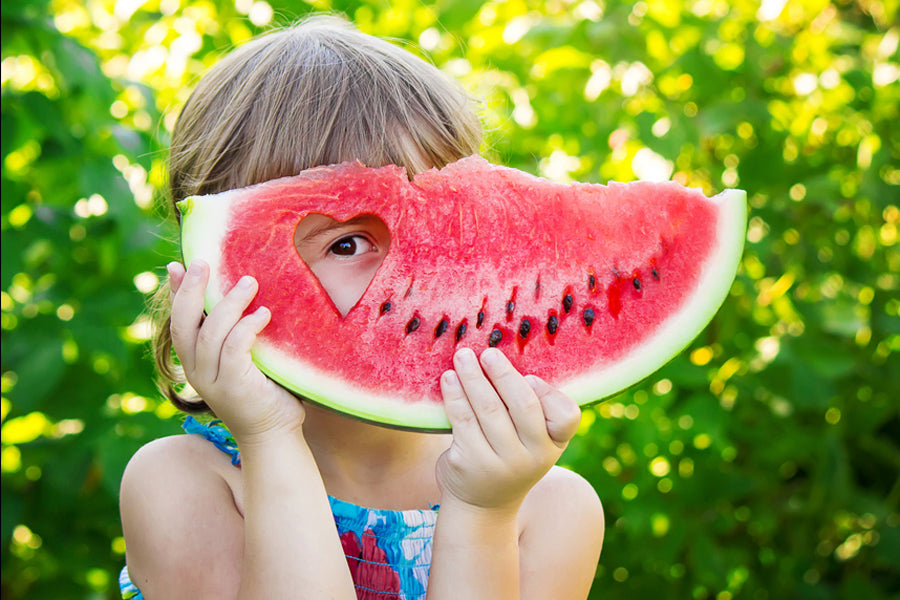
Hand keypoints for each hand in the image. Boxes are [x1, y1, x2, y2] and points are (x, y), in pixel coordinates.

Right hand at [168, 260, 305, 442]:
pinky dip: (247, 327)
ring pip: (211, 333)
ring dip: (230, 303)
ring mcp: (212, 381)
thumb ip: (235, 334)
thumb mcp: (244, 358)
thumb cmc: (265, 392)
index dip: (176, 293)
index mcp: (195, 363)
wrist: (273, 434)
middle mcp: (196, 372)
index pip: (178, 322)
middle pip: (183, 323)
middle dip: (192, 290)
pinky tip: (263, 314)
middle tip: (205, 262)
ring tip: (249, 282)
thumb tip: (243, 293)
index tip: (178, 266)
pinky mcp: (233, 386)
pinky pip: (234, 348)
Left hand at [435, 348, 580, 512]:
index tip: (529, 376)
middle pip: (524, 405)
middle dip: (504, 374)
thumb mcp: (531, 440)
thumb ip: (529, 408)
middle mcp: (533, 457)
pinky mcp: (470, 462)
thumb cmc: (509, 455)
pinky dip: (454, 394)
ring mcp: (501, 462)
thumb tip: (502, 360)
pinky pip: (462, 419)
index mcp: (553, 445)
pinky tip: (448, 379)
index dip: (548, 393)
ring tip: (462, 356)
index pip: (567, 416)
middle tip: (488, 353)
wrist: (483, 504)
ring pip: (488, 408)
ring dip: (473, 377)